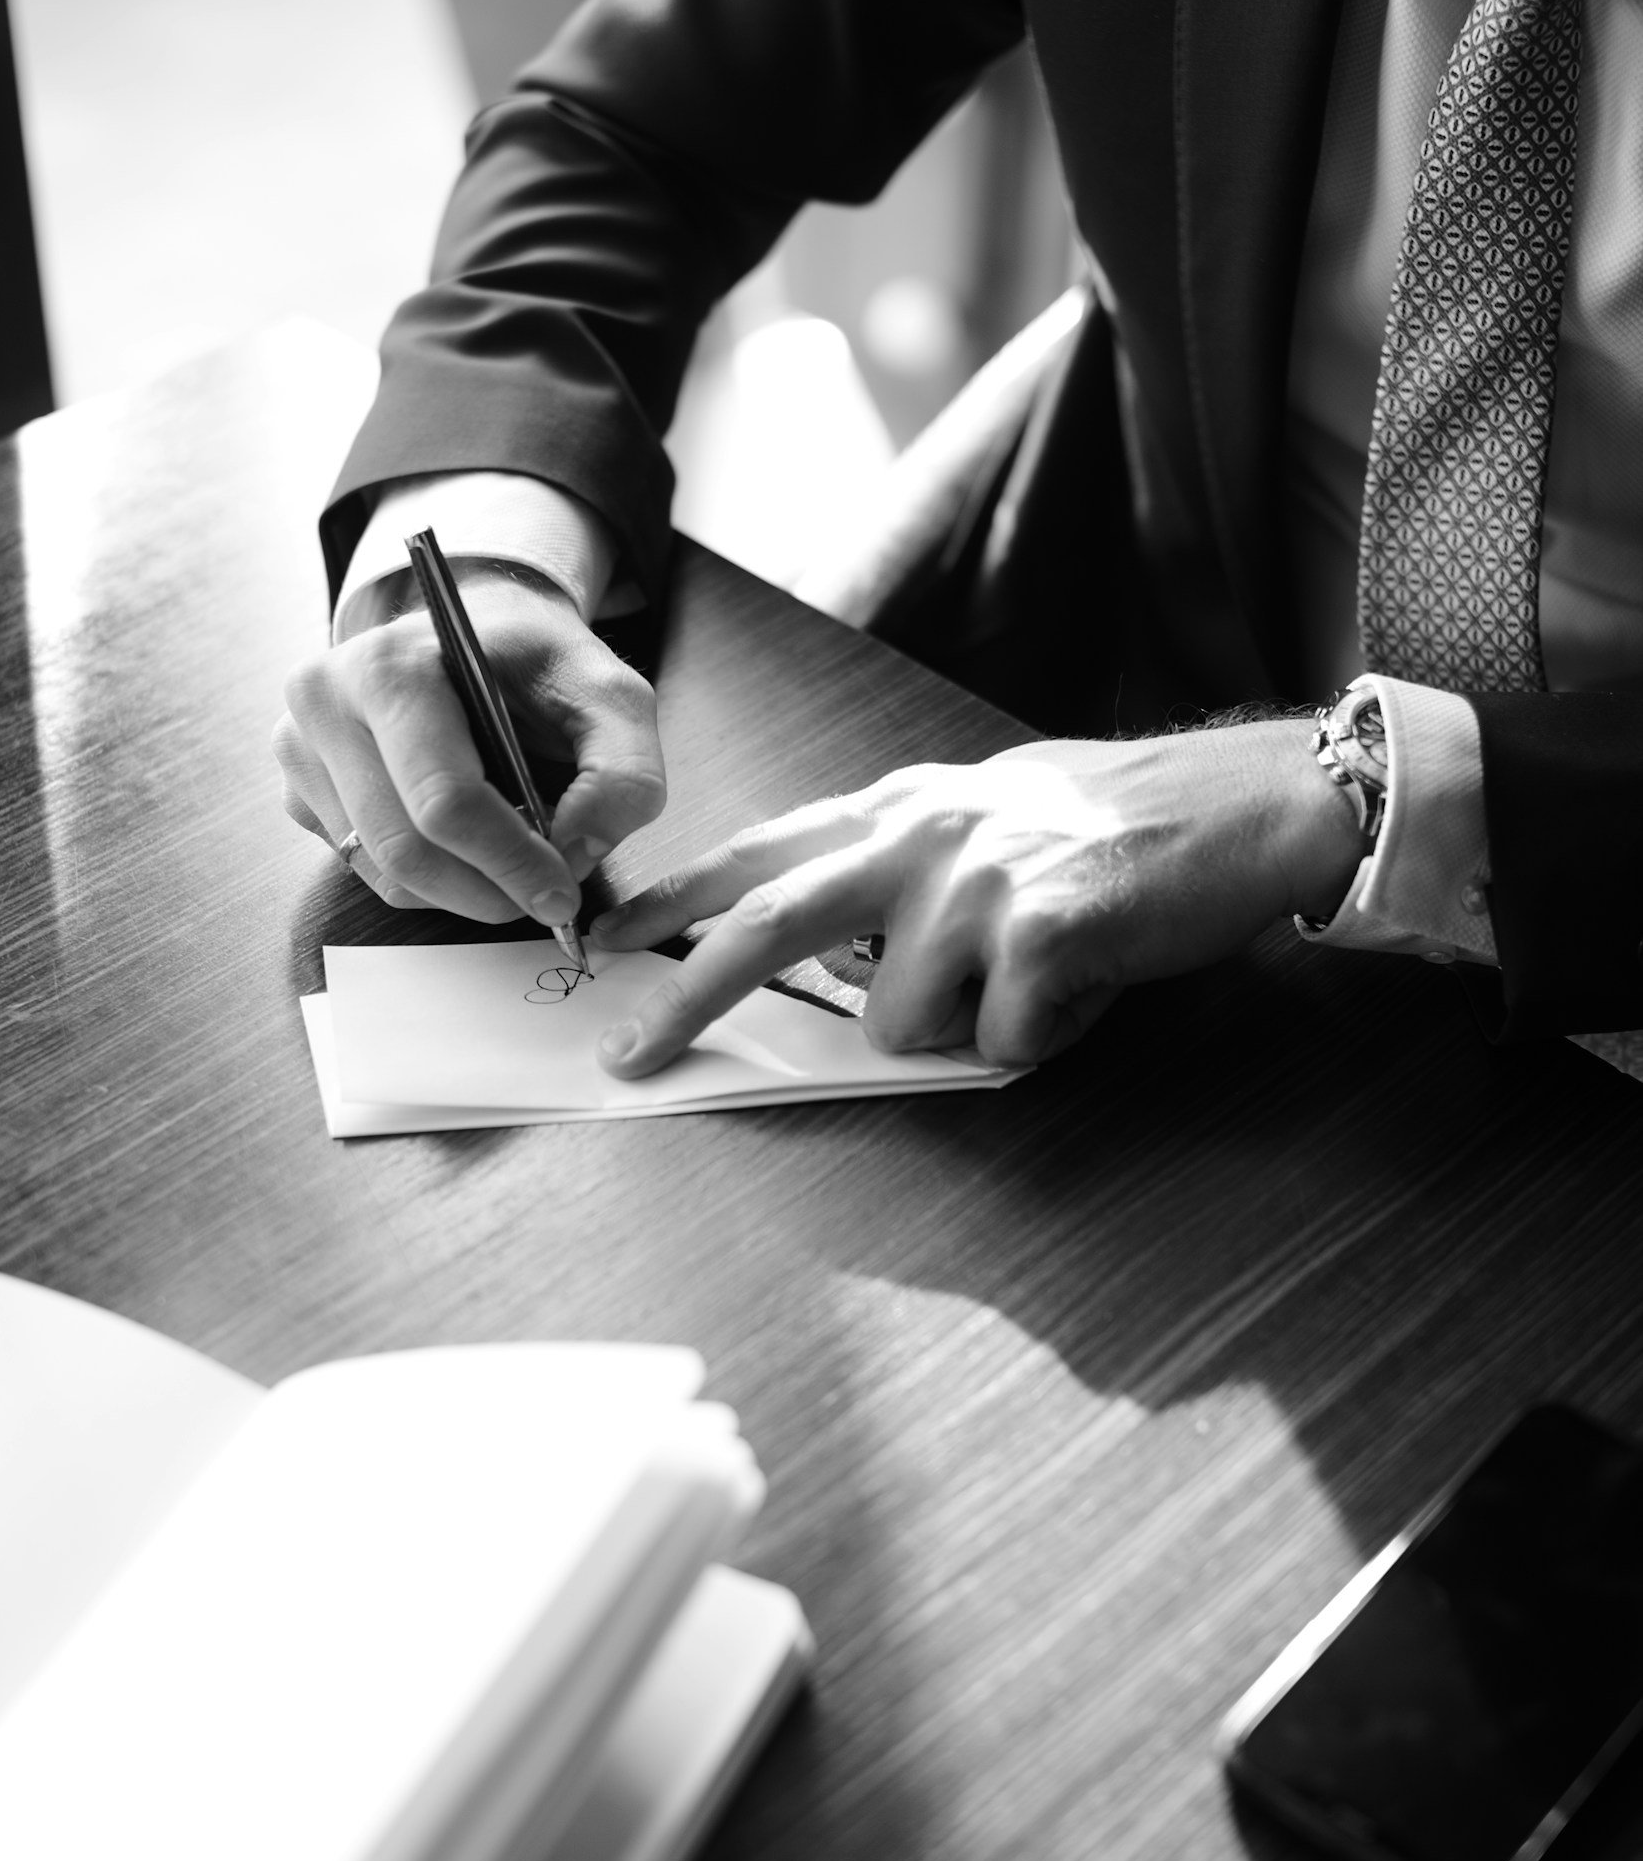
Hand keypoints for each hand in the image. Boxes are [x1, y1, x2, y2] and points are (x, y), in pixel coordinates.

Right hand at [273, 571, 665, 922]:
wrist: (469, 634)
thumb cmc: (532, 663)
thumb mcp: (609, 694)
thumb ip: (624, 771)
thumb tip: (580, 849)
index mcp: (392, 667)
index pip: (443, 800)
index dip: (509, 862)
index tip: (562, 893)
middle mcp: (324, 703)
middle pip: (406, 851)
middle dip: (488, 890)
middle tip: (546, 895)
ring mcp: (299, 751)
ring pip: (384, 874)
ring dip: (462, 889)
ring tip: (511, 855)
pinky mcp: (300, 791)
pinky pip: (366, 871)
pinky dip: (430, 878)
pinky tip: (463, 839)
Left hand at [588, 721, 1363, 1077]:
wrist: (1251, 803)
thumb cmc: (1126, 822)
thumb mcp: (993, 815)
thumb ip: (905, 873)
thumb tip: (841, 965)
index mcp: (904, 804)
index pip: (763, 850)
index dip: (678, 897)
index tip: (609, 936)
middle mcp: (924, 831)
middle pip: (769, 924)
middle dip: (688, 996)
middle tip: (630, 1057)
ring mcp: (979, 880)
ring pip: (904, 1024)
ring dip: (966, 1031)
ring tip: (1041, 978)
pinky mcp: (1039, 933)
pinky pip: (1000, 1045)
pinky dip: (1045, 1040)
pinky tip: (1090, 986)